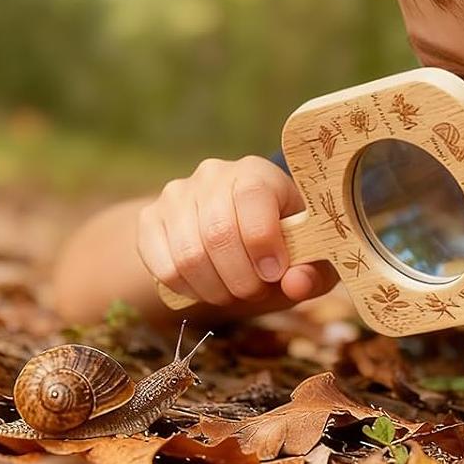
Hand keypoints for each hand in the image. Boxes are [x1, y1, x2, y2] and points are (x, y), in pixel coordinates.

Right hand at [138, 156, 337, 317]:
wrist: (238, 228)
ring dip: (215, 289)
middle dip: (241, 279)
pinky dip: (187, 289)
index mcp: (256, 172)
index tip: (275, 273)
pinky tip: (205, 286)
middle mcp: (212, 174)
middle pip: (217, 234)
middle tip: (253, 291)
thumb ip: (312, 272)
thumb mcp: (310, 256)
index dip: (263, 242)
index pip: (253, 197)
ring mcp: (176, 194)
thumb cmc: (282, 243)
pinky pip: (162, 266)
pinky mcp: (151, 218)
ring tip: (231, 291)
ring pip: (188, 256)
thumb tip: (294, 284)